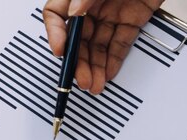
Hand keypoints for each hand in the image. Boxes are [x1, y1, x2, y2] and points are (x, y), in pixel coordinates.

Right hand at [43, 0, 163, 93]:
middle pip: (79, 38)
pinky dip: (114, 60)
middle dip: (79, 61)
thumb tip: (73, 14)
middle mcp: (91, 4)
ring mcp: (111, 12)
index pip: (55, 15)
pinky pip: (119, 43)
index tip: (60, 51)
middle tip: (81, 78)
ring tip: (94, 84)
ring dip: (95, 67)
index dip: (55, 34)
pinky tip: (108, 73)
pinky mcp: (131, 19)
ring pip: (98, 45)